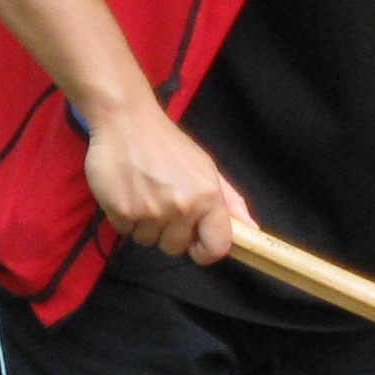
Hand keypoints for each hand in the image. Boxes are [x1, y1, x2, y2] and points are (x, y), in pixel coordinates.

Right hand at [83, 102, 246, 262]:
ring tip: (144, 195)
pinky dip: (125, 218)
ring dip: (145, 225)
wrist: (126, 122)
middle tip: (162, 204)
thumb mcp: (207, 168)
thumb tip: (252, 229)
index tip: (195, 243)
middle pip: (175, 248)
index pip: (217, 247)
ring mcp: (150, 211)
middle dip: (169, 233)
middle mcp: (182, 207)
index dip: (206, 252)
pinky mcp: (121, 212)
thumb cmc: (169, 145)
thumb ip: (230, 202)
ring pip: (148, 241)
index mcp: (208, 197)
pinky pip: (125, 232)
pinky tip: (128, 193)